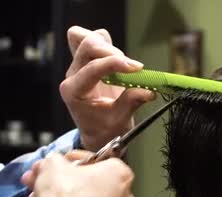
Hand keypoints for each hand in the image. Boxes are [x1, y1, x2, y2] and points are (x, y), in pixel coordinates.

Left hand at [60, 26, 155, 150]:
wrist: (97, 133)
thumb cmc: (104, 130)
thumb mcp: (119, 122)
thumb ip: (131, 103)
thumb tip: (149, 91)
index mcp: (74, 91)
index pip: (92, 68)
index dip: (115, 64)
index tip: (137, 68)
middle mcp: (72, 75)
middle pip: (87, 46)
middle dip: (112, 52)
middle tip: (133, 67)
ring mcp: (77, 66)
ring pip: (86, 38)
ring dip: (108, 46)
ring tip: (123, 63)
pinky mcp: (87, 61)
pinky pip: (91, 40)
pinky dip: (106, 44)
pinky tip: (117, 58)